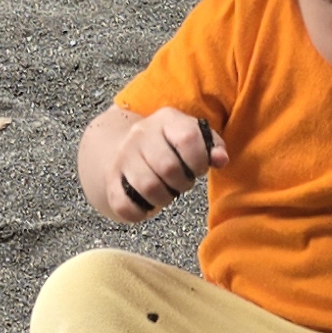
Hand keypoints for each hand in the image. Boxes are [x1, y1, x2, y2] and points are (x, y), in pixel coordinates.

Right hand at [98, 107, 219, 223]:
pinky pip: (124, 205)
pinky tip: (148, 205)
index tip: (199, 168)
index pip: (187, 138)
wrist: (125, 144)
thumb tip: (221, 160)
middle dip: (183, 182)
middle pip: (167, 167)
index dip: (199, 160)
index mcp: (166, 120)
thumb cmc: (170, 145)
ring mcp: (123, 157)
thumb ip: (213, 146)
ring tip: (167, 193)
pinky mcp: (111, 180)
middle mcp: (141, 134)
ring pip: (147, 187)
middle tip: (182, 182)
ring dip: (164, 198)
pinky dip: (140, 213)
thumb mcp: (193, 136)